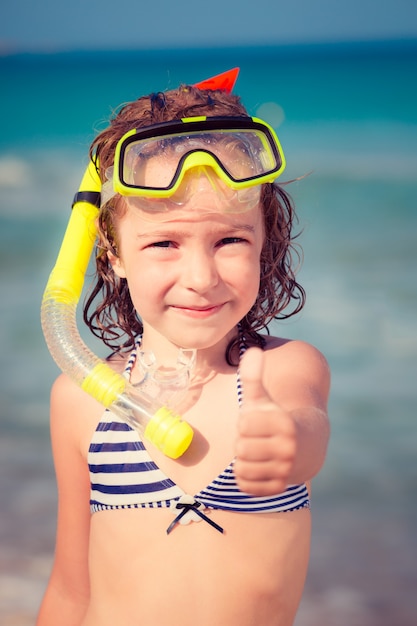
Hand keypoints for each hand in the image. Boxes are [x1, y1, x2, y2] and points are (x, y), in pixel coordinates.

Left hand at [234, 347, 296, 495]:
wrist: (305, 447)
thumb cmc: (275, 418)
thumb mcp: (263, 397)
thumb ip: (254, 375)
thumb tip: (252, 351)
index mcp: (284, 423)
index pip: (243, 424)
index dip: (245, 422)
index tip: (258, 422)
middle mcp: (288, 449)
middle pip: (241, 448)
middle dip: (244, 442)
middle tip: (257, 439)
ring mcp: (285, 470)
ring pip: (242, 468)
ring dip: (244, 461)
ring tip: (257, 452)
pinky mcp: (279, 487)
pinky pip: (246, 486)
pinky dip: (247, 477)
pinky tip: (259, 467)